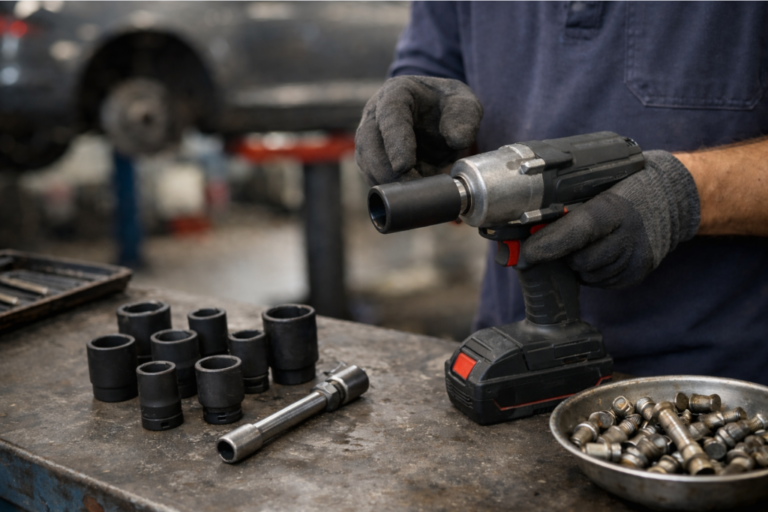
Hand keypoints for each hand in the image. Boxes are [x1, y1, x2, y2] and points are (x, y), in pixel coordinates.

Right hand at [355, 76, 482, 185]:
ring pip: (368, 164)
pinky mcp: (373, 160)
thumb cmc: (448, 107)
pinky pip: (374, 178)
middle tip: (413, 187)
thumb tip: (457, 139)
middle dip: (387, 171)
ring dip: (389, 183)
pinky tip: (411, 194)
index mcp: (397, 93)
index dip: (395, 141)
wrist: (438, 118)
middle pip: (369, 143)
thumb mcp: (465, 104)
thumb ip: (465, 117)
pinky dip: (391, 189)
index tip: (404, 165)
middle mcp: (376, 114)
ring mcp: (371, 138)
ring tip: (417, 192)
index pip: (390, 114)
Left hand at [522, 151, 700, 288]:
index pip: (576, 232)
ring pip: (586, 275)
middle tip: (564, 239)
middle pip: (578, 261)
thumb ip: (565, 204)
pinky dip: (592, 271)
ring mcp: (636, 259)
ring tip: (588, 242)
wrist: (673, 198)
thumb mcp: (597, 185)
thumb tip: (525, 225)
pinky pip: (600, 283)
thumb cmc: (625, 187)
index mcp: (614, 208)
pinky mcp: (638, 274)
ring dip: (578, 264)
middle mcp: (629, 236)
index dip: (547, 245)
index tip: (524, 254)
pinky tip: (602, 252)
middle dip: (563, 253)